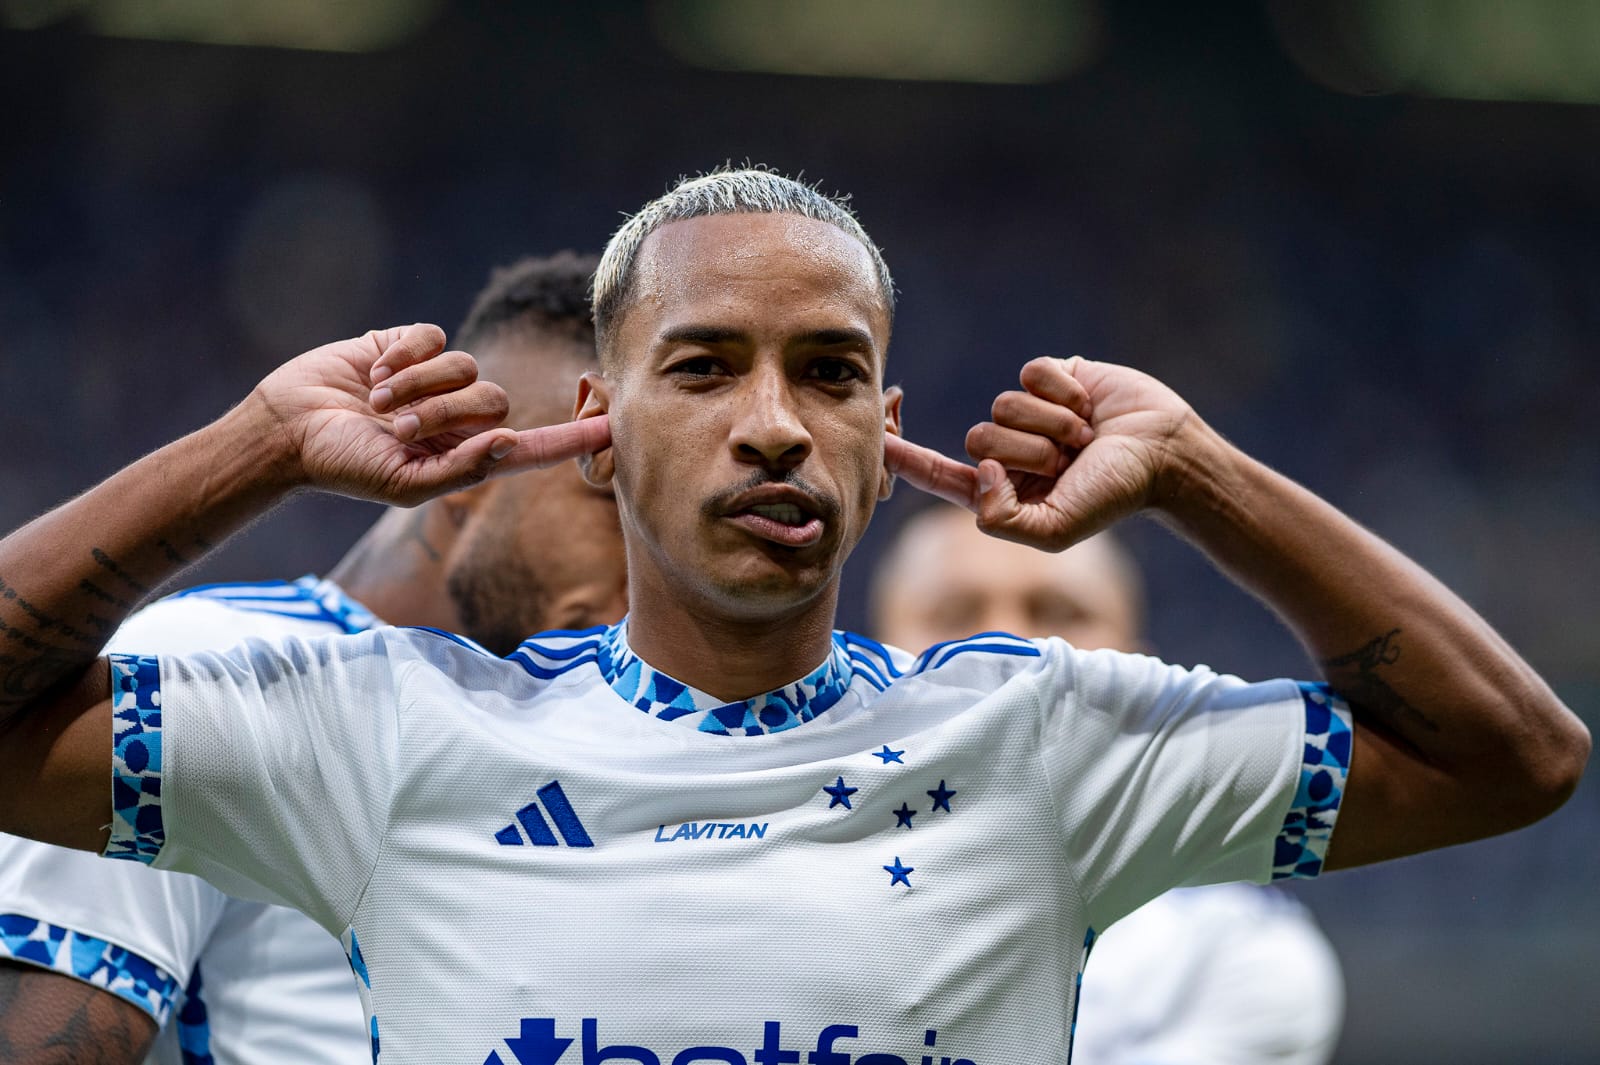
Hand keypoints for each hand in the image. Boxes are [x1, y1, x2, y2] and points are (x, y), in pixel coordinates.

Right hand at [249, 324, 608, 505]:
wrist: (287, 428)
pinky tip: (374, 371)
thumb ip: (458, 470)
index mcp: (466, 457)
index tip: (615, 424)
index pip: (535, 447)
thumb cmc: (342, 466)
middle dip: (443, 411)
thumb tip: (508, 444)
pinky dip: (404, 354)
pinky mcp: (410, 346)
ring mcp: (437, 380)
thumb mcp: (401, 484)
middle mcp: (459, 418)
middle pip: (494, 399)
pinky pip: (434, 336)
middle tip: (396, 425)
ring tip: (377, 402)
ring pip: (466, 365)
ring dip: (418, 384)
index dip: (576, 437)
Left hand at [885, 356, 1200, 550]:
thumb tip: (977, 475)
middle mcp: (1009, 451)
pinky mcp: (1051, 377)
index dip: (904, 459)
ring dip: (1052, 425)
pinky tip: (1090, 405)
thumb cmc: (1115, 495)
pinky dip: (1064, 392)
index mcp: (1001, 490)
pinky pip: (1032, 373)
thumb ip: (1003, 520)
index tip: (874, 442)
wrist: (1167, 453)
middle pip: (979, 439)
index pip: (939, 474)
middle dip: (1029, 452)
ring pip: (1005, 406)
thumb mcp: (1056, 529)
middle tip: (1069, 462)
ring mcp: (1029, 413)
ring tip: (1085, 438)